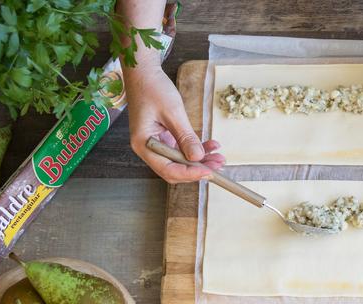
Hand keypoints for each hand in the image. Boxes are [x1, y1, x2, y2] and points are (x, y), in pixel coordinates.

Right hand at [123, 65, 224, 182]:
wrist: (144, 72)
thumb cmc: (152, 88)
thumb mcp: (173, 112)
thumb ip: (186, 137)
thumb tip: (198, 158)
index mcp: (144, 144)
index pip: (167, 169)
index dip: (189, 173)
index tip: (208, 171)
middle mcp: (148, 148)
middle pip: (174, 169)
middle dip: (197, 169)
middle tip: (218, 165)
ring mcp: (156, 143)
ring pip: (180, 161)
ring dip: (200, 161)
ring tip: (218, 157)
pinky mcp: (163, 137)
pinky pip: (181, 150)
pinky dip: (195, 150)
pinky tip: (211, 146)